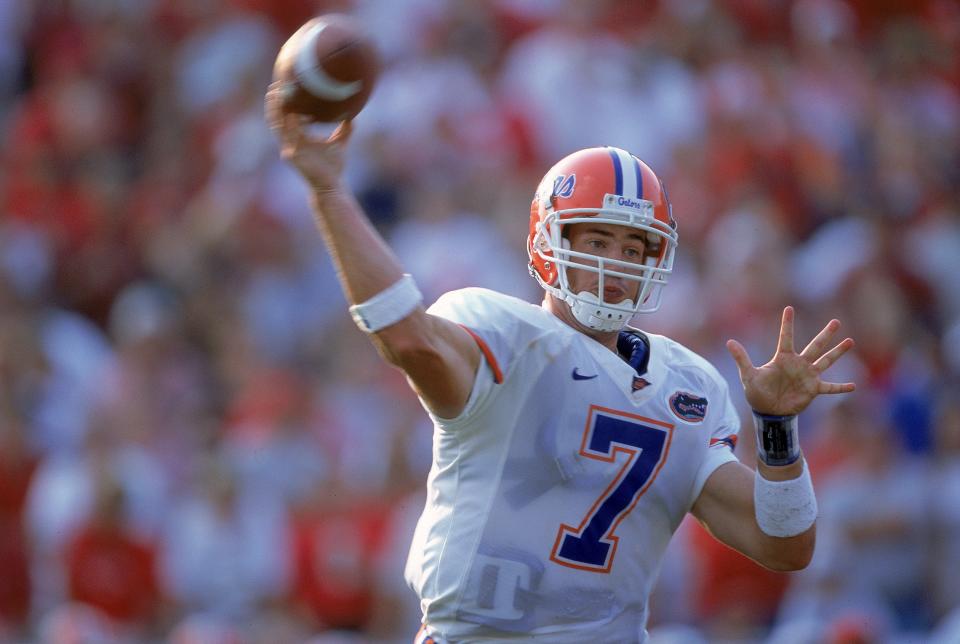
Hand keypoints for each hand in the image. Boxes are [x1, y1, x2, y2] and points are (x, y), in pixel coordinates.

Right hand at [264, 83, 351, 192]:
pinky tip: (293, 115)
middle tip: (276, 83)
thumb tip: (353, 115)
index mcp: (299, 137)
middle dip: (275, 101)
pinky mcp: (292, 157)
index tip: (287, 85)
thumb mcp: (340, 142)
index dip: (285, 102)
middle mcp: (292, 141)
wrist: (332, 185)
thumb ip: (345, 129)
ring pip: (278, 126)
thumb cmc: (333, 166)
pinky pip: (289, 139)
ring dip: (276, 111)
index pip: (287, 115)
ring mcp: (290, 149)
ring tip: (276, 95)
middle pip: (277, 118)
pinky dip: (290, 126)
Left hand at [727, 307, 854, 415]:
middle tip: (836, 321)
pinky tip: (854, 385)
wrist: (767, 410)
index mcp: (783, 358)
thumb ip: (742, 358)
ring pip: (826, 361)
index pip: (786, 337)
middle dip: (826, 334)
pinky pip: (830, 387)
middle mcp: (798, 364)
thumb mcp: (748, 375)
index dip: (787, 323)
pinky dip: (840, 387)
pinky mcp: (813, 389)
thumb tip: (729, 342)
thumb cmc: (757, 392)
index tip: (789, 308)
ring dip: (838, 352)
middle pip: (815, 346)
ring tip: (849, 341)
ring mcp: (808, 376)